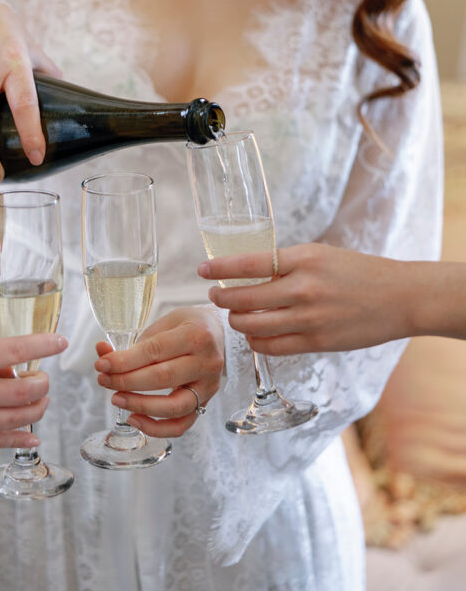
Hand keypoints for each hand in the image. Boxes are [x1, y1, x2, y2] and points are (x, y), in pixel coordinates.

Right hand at [0, 333, 67, 451]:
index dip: (44, 346)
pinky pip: (0, 442)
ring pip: (18, 419)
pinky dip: (21, 437)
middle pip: (24, 392)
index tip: (62, 342)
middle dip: (43, 384)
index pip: (15, 352)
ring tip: (39, 399)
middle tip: (43, 378)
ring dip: (37, 408)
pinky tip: (33, 434)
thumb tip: (16, 371)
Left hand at [93, 306, 224, 436]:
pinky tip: (135, 419)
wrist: (218, 335)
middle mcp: (206, 362)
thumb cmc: (188, 326)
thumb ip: (134, 342)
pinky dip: (157, 428)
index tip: (102, 364)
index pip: (155, 351)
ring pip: (174, 406)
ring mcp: (209, 386)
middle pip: (162, 377)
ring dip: (140, 405)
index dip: (125, 360)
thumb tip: (102, 353)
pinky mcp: (206, 403)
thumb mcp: (163, 324)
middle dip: (127, 381)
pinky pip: (182, 425)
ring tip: (116, 399)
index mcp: (196, 335)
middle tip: (104, 380)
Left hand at [198, 243, 417, 352]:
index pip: (248, 263)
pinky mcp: (317, 342)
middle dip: (223, 299)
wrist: (399, 297)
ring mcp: (309, 318)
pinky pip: (273, 346)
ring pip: (254, 325)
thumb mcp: (319, 255)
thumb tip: (248, 273)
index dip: (220, 269)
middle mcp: (303, 289)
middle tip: (215, 296)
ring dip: (237, 321)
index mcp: (303, 260)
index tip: (202, 270)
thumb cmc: (357, 271)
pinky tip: (254, 334)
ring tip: (234, 315)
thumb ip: (285, 264)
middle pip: (245, 299)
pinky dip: (256, 341)